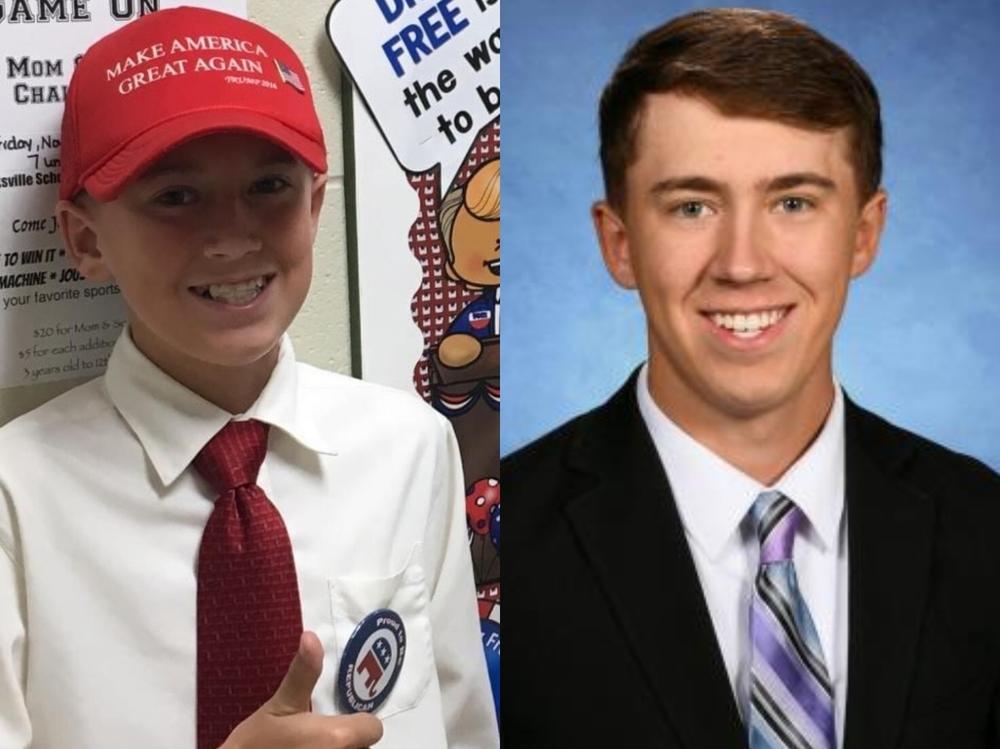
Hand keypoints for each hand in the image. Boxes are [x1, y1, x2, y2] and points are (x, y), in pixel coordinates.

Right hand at [221, 631, 382, 748]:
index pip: (372, 727)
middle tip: (317, 736)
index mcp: (338, 737)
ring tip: (308, 747)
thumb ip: (303, 673)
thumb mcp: (279, 705)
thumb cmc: (257, 743)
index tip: (334, 722)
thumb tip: (311, 636)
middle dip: (346, 741)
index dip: (358, 723)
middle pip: (363, 747)